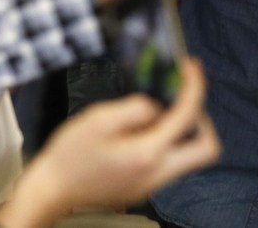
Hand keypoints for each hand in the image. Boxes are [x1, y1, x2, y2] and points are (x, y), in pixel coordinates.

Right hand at [0, 59, 219, 226]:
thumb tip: (156, 106)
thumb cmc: (69, 156)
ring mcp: (153, 184)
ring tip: (159, 108)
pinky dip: (167, 141)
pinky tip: (143, 127)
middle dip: (201, 117)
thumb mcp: (98, 119)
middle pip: (206, 148)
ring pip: (189, 156)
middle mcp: (157, 173)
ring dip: (183, 129)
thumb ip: (134, 108)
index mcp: (148, 154)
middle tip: (183, 95)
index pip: (188, 116)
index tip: (191, 68)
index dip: (195, 87)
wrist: (51, 190)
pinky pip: (170, 162)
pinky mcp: (144, 187)